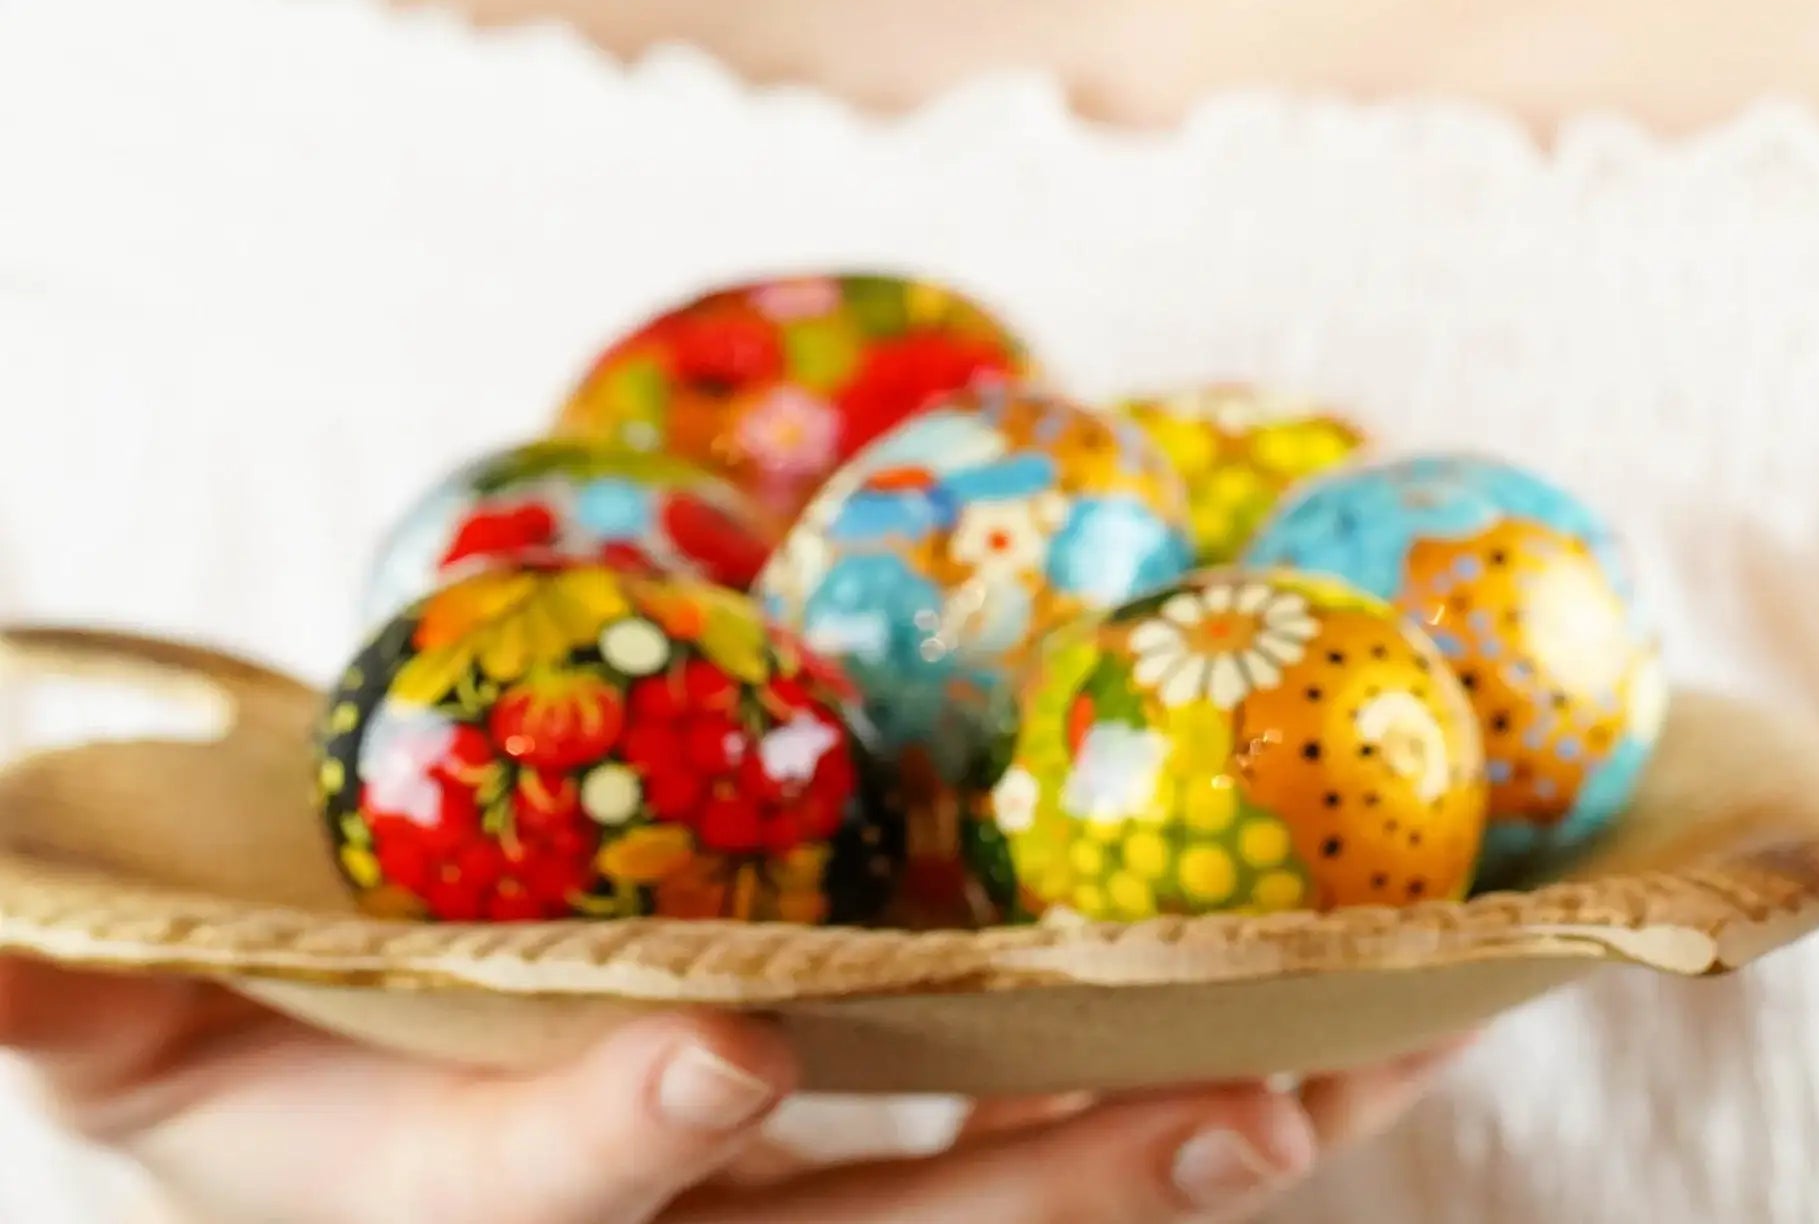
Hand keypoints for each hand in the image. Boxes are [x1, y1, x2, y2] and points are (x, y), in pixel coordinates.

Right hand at [0, 959, 1457, 1223]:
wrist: (312, 1026)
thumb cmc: (210, 1002)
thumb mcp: (105, 983)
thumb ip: (53, 964)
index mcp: (407, 1201)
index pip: (491, 1209)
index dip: (594, 1152)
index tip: (723, 1053)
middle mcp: (630, 1213)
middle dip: (1033, 1196)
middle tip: (1218, 1120)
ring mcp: (765, 1211)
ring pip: (978, 1215)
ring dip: (1167, 1152)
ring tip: (1346, 1079)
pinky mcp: (862, 1151)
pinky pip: (1022, 1139)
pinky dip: (1169, 1092)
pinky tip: (1324, 1039)